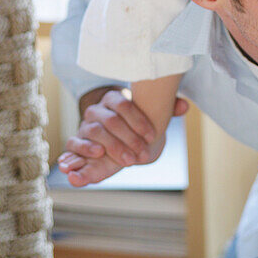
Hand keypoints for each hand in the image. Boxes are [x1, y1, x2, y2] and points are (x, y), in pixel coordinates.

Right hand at [58, 88, 187, 171]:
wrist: (114, 133)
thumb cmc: (134, 122)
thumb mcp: (149, 115)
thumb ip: (166, 108)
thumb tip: (185, 106)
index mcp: (114, 98)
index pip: (124, 104)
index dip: (139, 121)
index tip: (153, 136)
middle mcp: (97, 109)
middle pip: (111, 121)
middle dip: (129, 140)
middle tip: (142, 156)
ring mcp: (85, 125)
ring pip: (93, 131)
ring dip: (111, 147)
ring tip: (126, 160)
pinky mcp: (76, 141)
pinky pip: (72, 144)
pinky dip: (81, 151)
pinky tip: (96, 157)